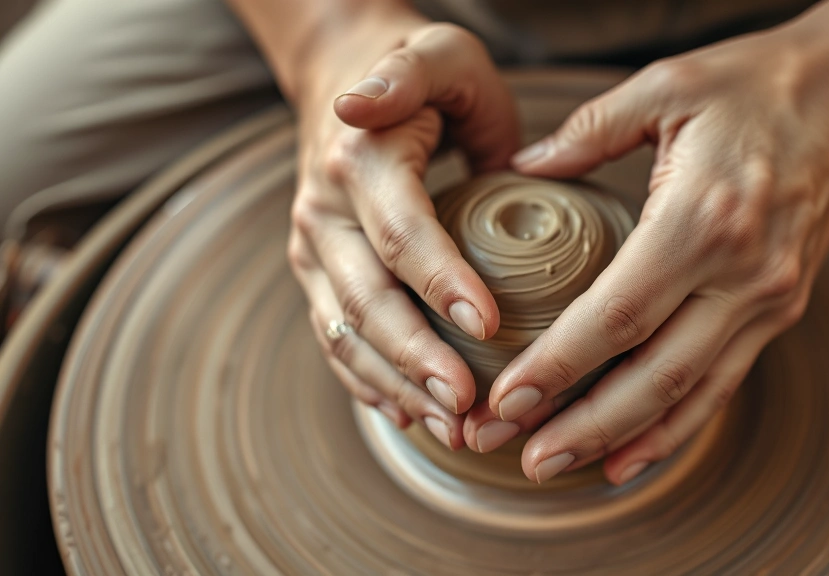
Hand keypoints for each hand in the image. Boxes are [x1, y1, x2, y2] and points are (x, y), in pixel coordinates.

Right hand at [287, 18, 519, 448]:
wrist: (347, 76)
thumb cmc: (416, 69)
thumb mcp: (432, 53)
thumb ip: (408, 73)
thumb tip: (357, 106)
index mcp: (358, 162)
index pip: (400, 234)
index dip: (441, 282)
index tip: (488, 324)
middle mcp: (324, 214)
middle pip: (366, 301)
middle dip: (417, 359)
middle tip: (468, 405)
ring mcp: (314, 252)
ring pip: (346, 334)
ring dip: (396, 386)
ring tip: (451, 427)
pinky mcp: (320, 277)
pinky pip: (336, 340)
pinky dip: (370, 384)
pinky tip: (410, 414)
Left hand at [462, 23, 828, 481]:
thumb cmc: (754, 85)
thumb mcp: (664, 86)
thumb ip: (586, 132)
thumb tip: (521, 169)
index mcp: (704, 220)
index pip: (617, 316)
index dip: (557, 367)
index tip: (504, 402)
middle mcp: (743, 275)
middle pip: (651, 376)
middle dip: (578, 426)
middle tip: (515, 457)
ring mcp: (769, 301)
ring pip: (688, 394)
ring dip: (619, 440)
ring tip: (555, 468)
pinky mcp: (779, 309)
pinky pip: (720, 383)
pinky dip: (674, 427)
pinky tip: (629, 456)